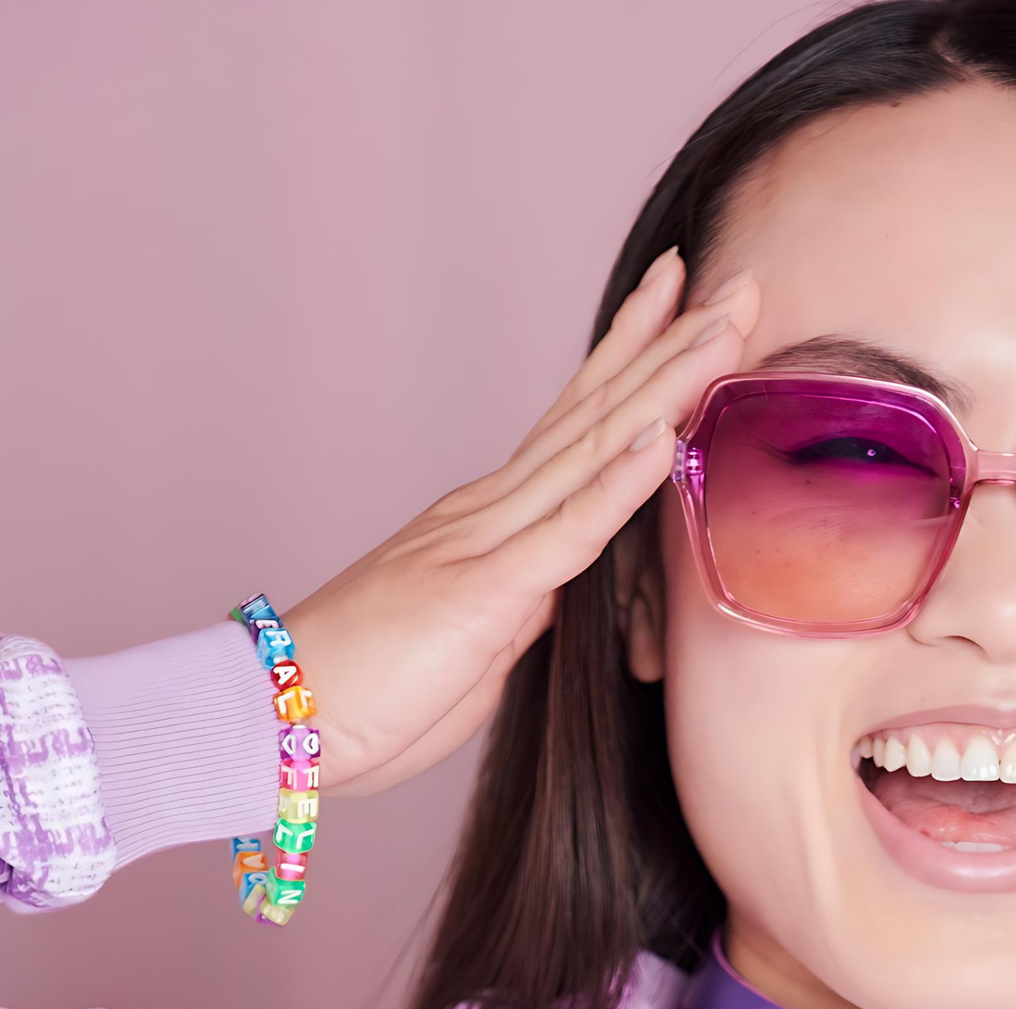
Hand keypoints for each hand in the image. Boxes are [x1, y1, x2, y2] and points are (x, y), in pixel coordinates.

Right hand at [281, 250, 760, 795]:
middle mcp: (491, 511)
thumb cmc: (371, 689)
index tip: (690, 308)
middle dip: (672, 345)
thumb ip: (522, 603)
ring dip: (664, 384)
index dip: (638, 363)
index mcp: (491, 521)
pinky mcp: (483, 592)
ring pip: (593, 446)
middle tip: (738, 282)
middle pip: (598, 410)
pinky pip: (567, 530)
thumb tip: (562, 590)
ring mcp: (485, 542)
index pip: (581, 425)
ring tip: (723, 324)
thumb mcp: (476, 643)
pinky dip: (619, 480)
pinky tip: (663, 433)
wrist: (276, 719)